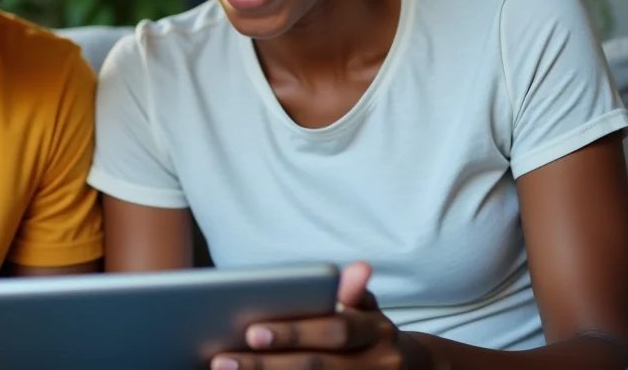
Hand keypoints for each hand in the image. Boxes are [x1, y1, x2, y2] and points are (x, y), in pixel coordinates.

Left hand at [210, 262, 432, 369]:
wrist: (405, 369)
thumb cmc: (366, 330)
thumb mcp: (366, 308)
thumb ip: (354, 292)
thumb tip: (358, 268)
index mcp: (378, 333)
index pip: (335, 331)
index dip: (294, 332)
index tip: (251, 332)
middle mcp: (379, 365)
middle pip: (317, 367)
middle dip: (266, 364)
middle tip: (222, 360)